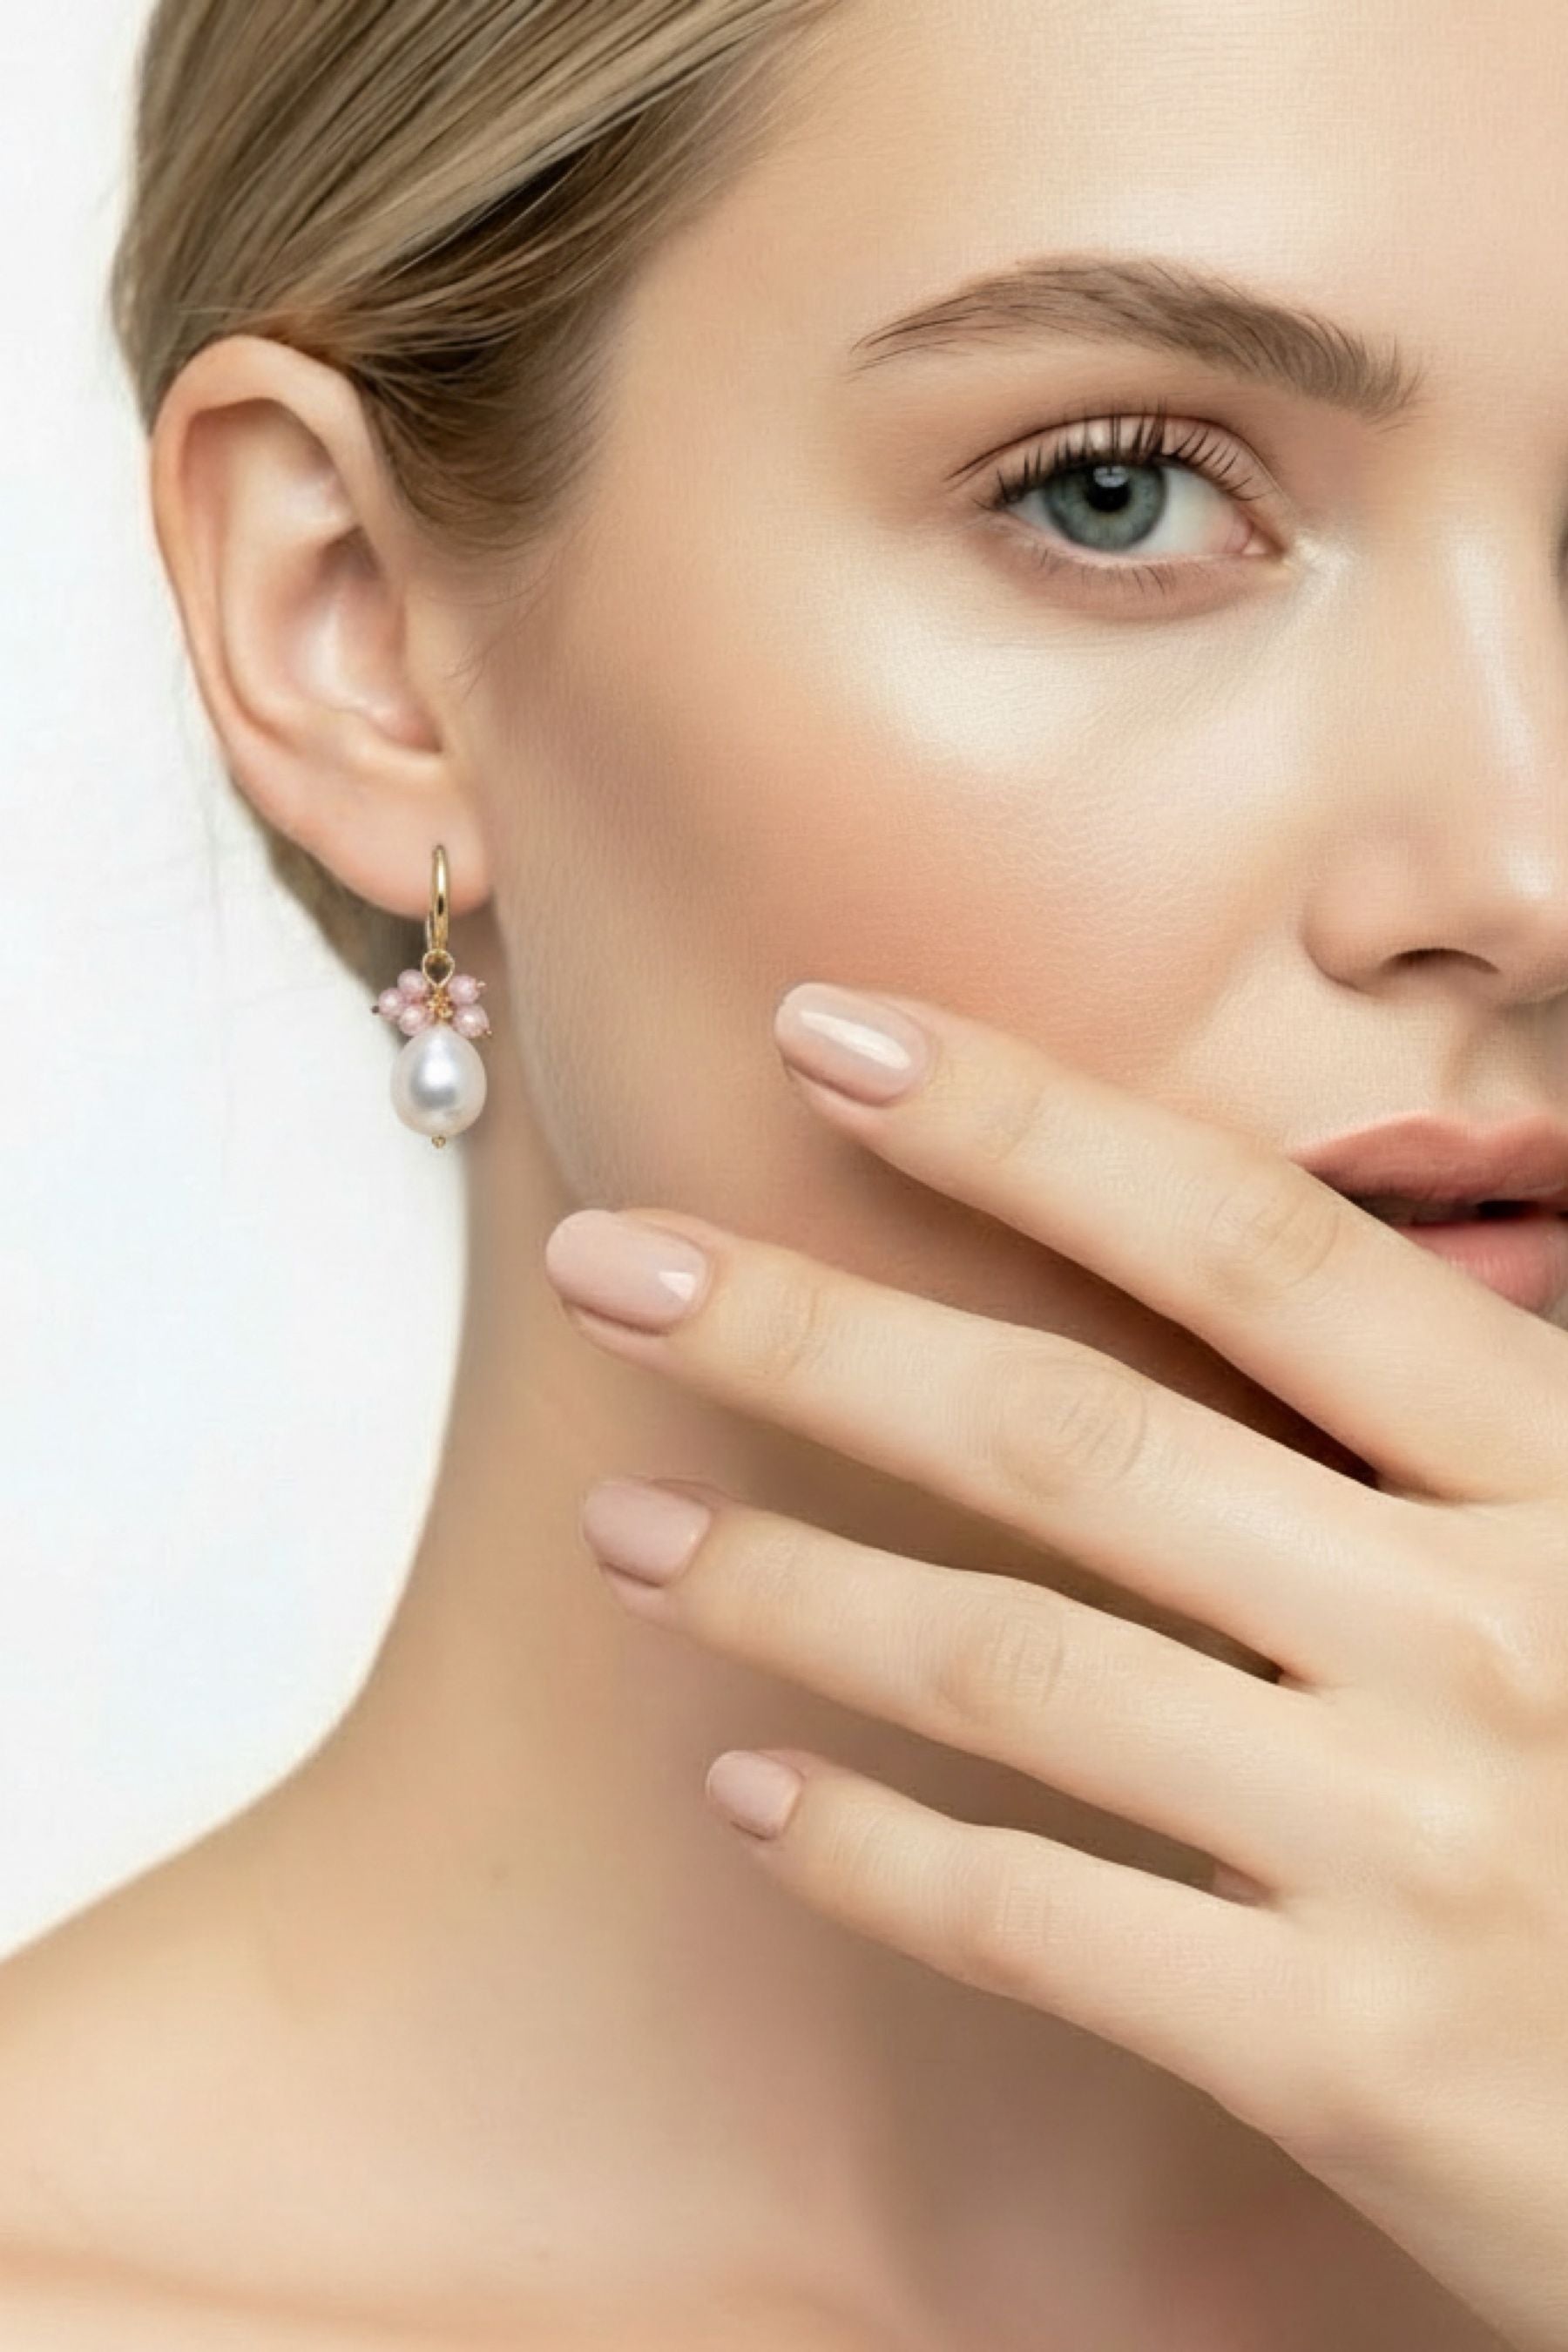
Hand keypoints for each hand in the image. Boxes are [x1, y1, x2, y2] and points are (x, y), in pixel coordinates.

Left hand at [542, 980, 1567, 2351]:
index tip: (827, 1035)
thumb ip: (1463, 1420)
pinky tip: (749, 1792)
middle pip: (1076, 1438)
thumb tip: (1251, 1281)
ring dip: (787, 1585)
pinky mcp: (1350, 2055)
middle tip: (609, 1266)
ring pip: (1018, 1667)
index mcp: (1565, 1475)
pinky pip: (1041, 1920)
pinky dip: (872, 1852)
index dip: (1026, 1125)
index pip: (1251, 1250)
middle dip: (812, 1332)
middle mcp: (1484, 1631)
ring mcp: (1412, 1846)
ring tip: (624, 1530)